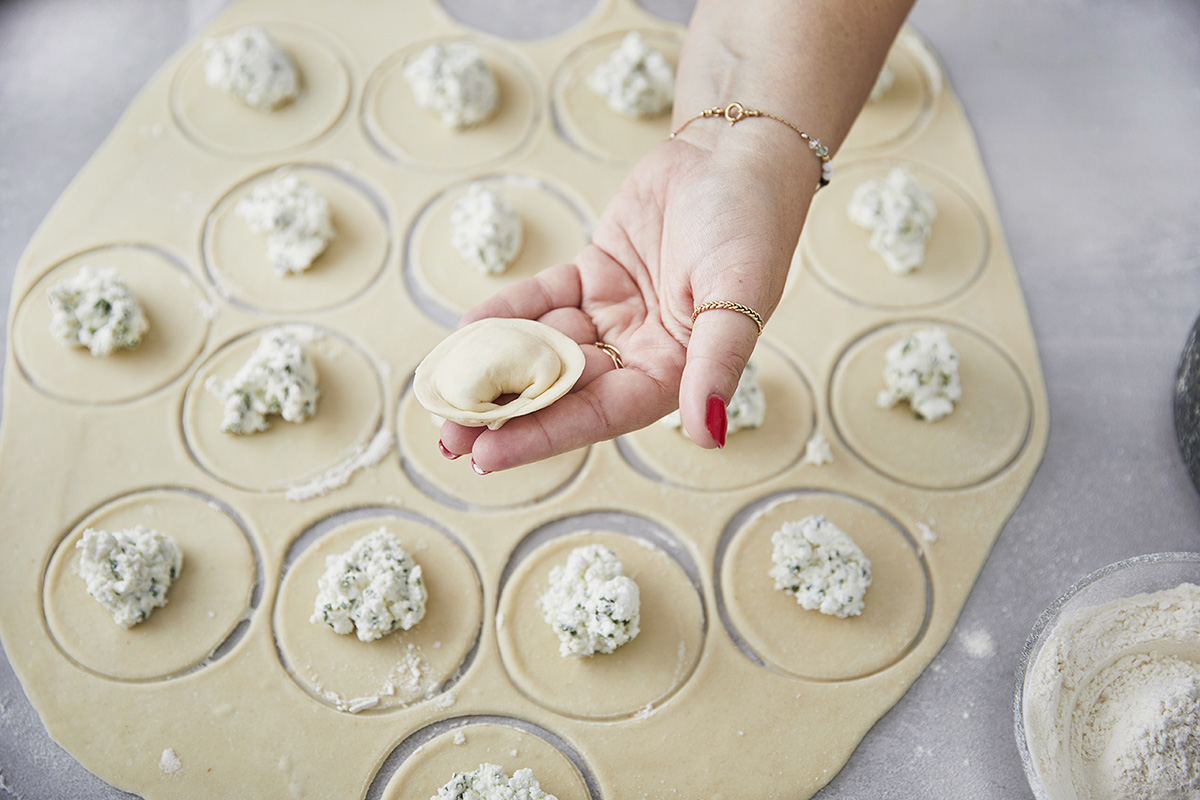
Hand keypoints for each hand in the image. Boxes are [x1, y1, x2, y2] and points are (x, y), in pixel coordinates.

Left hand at [439, 127, 817, 471]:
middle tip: (446, 435)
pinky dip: (508, 312)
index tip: (485, 457)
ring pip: (545, 348)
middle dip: (506, 411)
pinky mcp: (594, 276)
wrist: (735, 151)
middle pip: (563, 390)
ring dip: (496, 365)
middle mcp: (640, 352)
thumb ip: (718, 363)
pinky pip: (543, 300)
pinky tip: (466, 329)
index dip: (542, 435)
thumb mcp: (738, 294)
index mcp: (675, 371)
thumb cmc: (751, 223)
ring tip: (441, 389)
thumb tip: (710, 433)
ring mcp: (614, 314)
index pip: (599, 414)